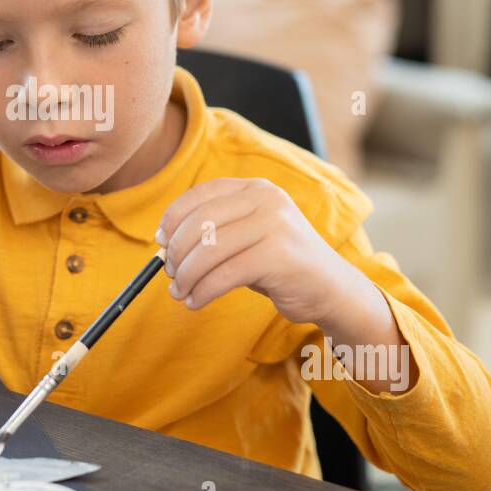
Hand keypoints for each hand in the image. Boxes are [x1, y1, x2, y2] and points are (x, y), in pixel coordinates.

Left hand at [156, 178, 353, 323]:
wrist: (331, 289)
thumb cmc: (279, 265)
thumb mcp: (247, 237)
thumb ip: (214, 232)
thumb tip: (163, 245)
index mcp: (256, 188)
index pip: (201, 195)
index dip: (173, 218)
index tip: (159, 241)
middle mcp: (266, 199)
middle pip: (200, 222)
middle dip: (176, 252)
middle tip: (170, 275)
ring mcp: (275, 225)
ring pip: (208, 250)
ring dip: (186, 276)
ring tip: (180, 292)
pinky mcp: (278, 256)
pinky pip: (224, 275)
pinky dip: (202, 291)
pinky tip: (196, 302)